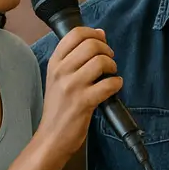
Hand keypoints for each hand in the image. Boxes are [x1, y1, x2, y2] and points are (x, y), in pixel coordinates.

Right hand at [37, 27, 123, 156]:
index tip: (101, 42)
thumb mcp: (60, 77)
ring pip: (101, 62)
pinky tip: (113, 88)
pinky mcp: (83, 102)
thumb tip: (100, 33)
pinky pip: (108, 84)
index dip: (94, 34)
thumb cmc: (60, 106)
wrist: (52, 136)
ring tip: (110, 75)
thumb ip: (77, 55)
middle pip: (91, 45)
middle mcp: (61, 71)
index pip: (75, 34)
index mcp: (55, 63)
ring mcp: (71, 87)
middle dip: (107, 51)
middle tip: (109, 62)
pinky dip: (116, 84)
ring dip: (112, 67)